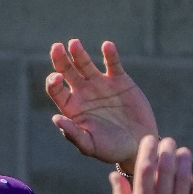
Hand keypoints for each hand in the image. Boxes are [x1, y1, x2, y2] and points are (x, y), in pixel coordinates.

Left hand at [46, 40, 157, 170]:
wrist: (139, 144)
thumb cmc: (111, 149)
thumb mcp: (91, 146)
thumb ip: (73, 134)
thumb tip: (56, 119)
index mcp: (73, 108)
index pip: (56, 91)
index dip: (53, 82)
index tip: (56, 77)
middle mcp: (83, 93)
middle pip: (67, 71)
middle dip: (60, 60)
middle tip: (56, 48)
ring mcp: (101, 84)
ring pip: (86, 64)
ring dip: (79, 53)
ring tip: (74, 44)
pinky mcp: (119, 80)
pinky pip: (113, 64)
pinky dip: (110, 54)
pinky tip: (107, 46)